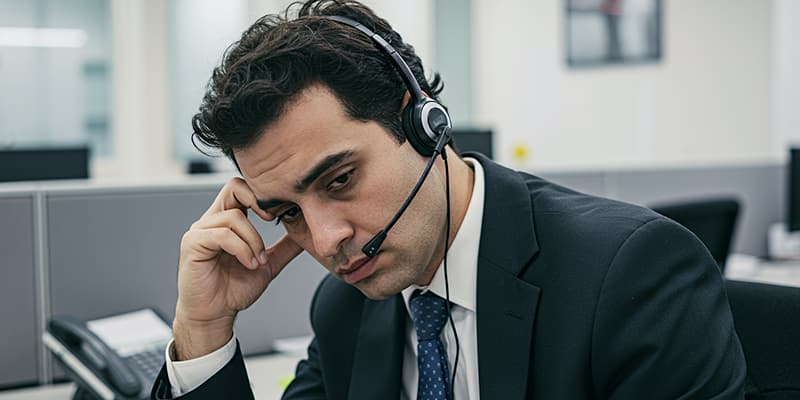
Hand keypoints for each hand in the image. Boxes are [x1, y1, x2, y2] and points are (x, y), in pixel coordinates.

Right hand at [172, 177, 301, 359]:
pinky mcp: (193, 244)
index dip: (263, 195)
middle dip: (258, 201)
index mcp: (227, 221)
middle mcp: (211, 221)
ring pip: (234, 217)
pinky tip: (249, 264)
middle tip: (272, 221)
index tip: (280, 215)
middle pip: (233, 187)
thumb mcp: (268, 265)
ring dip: (253, 240)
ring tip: (259, 261)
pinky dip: (242, 249)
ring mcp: (200, 231)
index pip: (243, 188)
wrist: (215, 315)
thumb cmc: (233, 290)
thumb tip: (304, 234)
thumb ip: (284, 247)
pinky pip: (222, 235)